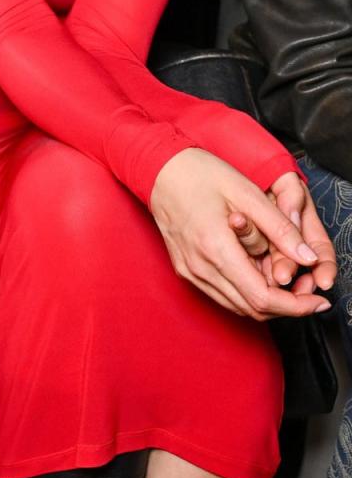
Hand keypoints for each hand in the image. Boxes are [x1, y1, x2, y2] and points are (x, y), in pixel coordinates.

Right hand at [150, 149, 332, 318]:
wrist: (159, 169)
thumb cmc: (200, 174)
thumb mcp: (247, 193)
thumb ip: (279, 228)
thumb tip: (307, 258)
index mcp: (215, 248)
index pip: (262, 297)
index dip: (295, 306)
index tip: (317, 301)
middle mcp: (200, 267)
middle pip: (252, 308)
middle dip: (286, 305)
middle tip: (308, 289)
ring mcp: (190, 271)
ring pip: (238, 306)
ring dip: (267, 300)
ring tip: (288, 281)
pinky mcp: (186, 270)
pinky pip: (223, 294)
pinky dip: (246, 292)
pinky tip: (259, 273)